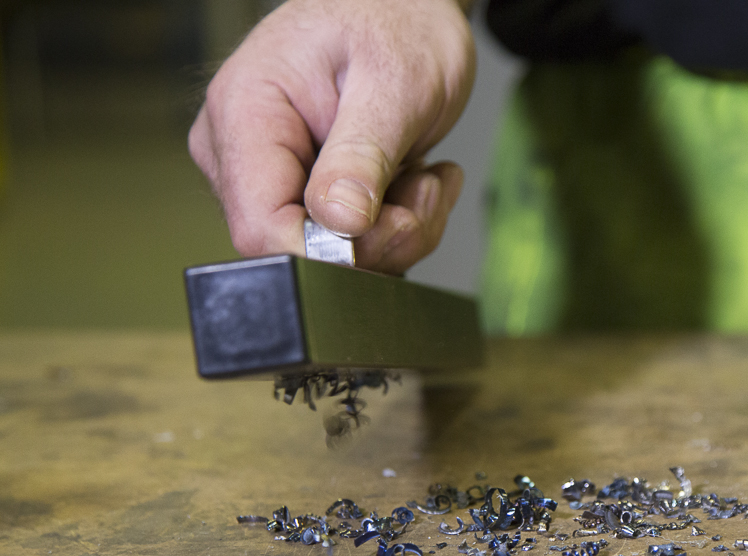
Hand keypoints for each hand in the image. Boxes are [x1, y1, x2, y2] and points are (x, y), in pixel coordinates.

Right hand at [189, 0, 474, 272]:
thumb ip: (362, 156)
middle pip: (302, 252)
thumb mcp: (394, 84)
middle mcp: (241, 155)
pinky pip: (353, 246)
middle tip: (426, 187)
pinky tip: (416, 181)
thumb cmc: (394, 22)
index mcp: (244, 118)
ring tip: (426, 175)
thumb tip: (337, 223)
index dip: (331, 253)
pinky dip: (399, 225)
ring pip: (335, 258)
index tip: (391, 222)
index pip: (262, 230)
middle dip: (381, 238)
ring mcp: (271, 180)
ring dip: (401, 230)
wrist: (406, 8)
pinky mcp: (304, 198)